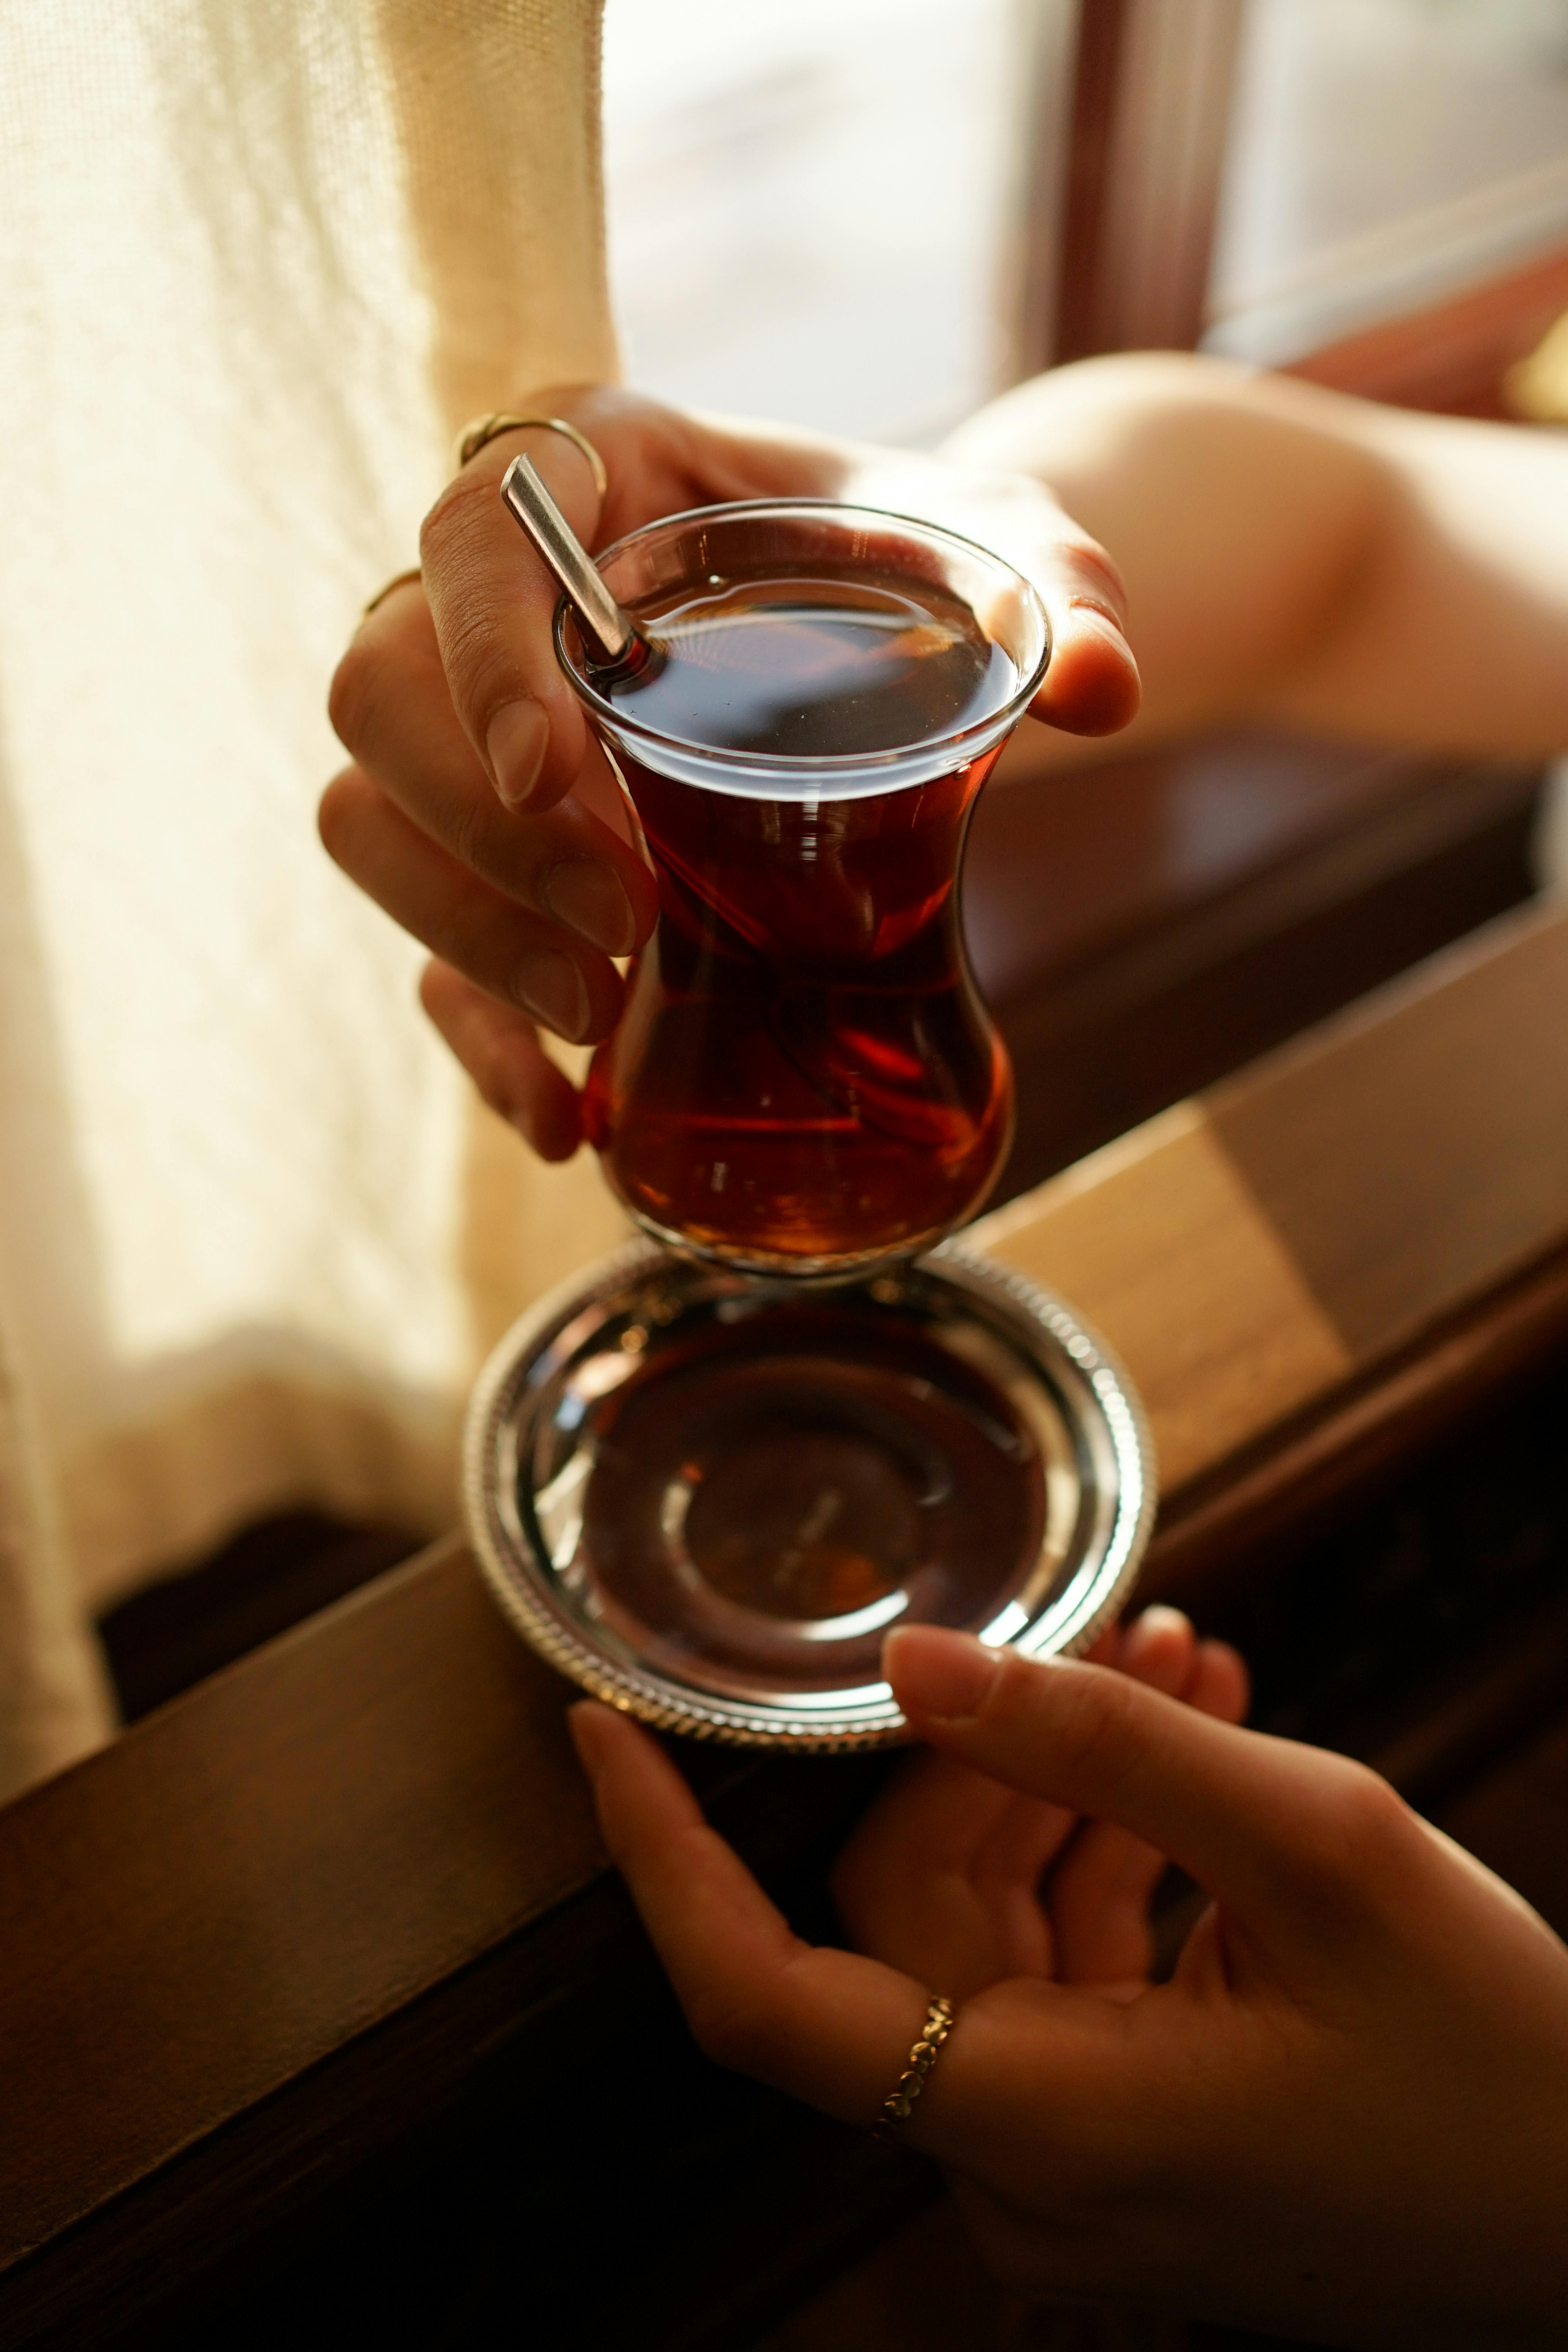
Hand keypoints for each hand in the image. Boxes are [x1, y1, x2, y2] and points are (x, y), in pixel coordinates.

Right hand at [320, 386, 1138, 1159]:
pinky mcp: (491, 848)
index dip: (482, 657)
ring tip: (599, 1010)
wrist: (899, 629)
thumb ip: (1065, 595)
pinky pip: (424, 938)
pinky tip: (562, 1112)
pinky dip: (476, 1034)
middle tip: (622, 924)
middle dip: (482, 831)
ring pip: (368, 817)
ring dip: (464, 931)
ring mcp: (471, 726)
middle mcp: (496, 594)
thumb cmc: (928, 564)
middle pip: (382, 695)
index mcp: (593, 469)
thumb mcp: (1006, 554)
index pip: (474, 534)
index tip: (556, 777)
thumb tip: (1102, 691)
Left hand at [570, 1616, 1567, 2347]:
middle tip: (1115, 1630)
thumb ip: (1100, 1746)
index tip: (599, 1731)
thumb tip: (917, 1665)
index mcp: (1037, 2126)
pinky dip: (1110, 1856)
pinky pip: (1062, 1974)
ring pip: (995, 1930)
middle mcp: (1024, 2169)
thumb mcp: (1318, 1847)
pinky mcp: (1126, 2135)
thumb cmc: (1497, 2060)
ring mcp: (1074, 2163)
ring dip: (1071, 1785)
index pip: (754, 1997)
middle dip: (990, 1751)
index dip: (660, 1858)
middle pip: (912, 1915)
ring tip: (1180, 1664)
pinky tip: (1192, 1746)